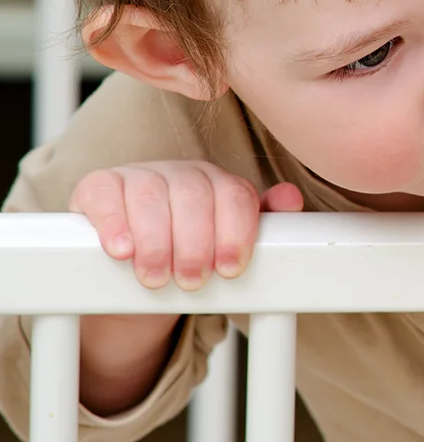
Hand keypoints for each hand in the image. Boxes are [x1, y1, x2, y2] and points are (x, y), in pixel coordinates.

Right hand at [69, 160, 302, 289]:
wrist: (135, 272)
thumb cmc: (189, 256)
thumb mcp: (226, 246)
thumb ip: (261, 222)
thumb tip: (291, 198)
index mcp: (219, 183)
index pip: (236, 195)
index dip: (235, 233)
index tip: (230, 270)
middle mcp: (182, 173)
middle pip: (194, 196)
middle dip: (195, 244)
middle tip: (192, 281)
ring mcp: (139, 175)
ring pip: (151, 196)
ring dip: (155, 242)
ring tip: (156, 278)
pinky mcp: (100, 186)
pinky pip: (106, 194)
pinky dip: (114, 223)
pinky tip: (122, 251)